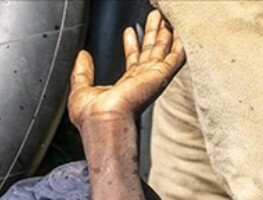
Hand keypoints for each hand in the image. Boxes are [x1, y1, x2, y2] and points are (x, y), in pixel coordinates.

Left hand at [68, 9, 184, 130]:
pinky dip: (180, 43)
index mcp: (126, 86)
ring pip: (164, 49)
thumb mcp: (81, 89)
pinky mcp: (160, 75)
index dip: (131, 44)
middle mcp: (142, 82)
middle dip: (153, 33)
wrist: (102, 121)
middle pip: (151, 51)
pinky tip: (181, 31)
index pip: (132, 61)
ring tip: (166, 15)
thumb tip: (82, 56)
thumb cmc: (92, 116)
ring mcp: (152, 78)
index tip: (129, 31)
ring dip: (165, 32)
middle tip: (154, 16)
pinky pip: (176, 56)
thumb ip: (83, 72)